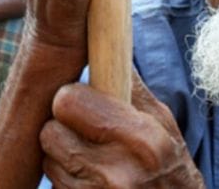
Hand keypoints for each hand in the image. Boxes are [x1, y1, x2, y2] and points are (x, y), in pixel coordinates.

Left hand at [40, 73, 204, 187]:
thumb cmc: (171, 169)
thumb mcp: (164, 125)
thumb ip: (132, 88)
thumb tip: (108, 43)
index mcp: (142, 139)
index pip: (68, 101)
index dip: (72, 98)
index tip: (83, 101)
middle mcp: (116, 172)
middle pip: (50, 132)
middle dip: (62, 128)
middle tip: (83, 132)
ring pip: (47, 160)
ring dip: (62, 157)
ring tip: (91, 159)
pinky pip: (53, 186)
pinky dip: (65, 181)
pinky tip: (90, 181)